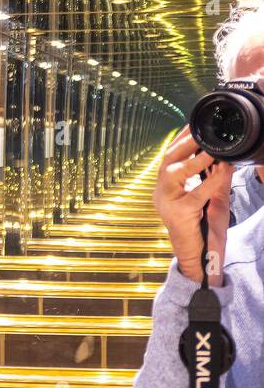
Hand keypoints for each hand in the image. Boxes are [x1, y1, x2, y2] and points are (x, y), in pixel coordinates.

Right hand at [153, 128, 231, 285]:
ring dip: (191, 159)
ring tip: (208, 148)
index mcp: (166, 189)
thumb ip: (218, 182)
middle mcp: (161, 193)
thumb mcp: (214, 202)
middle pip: (166, 162)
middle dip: (182, 144)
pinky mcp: (179, 214)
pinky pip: (195, 193)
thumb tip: (226, 160)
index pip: (169, 159)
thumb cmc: (204, 232)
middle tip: (198, 130)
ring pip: (172, 174)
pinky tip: (221, 170)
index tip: (191, 125)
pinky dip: (209, 181)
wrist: (200, 261)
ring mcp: (167, 204)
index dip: (179, 141)